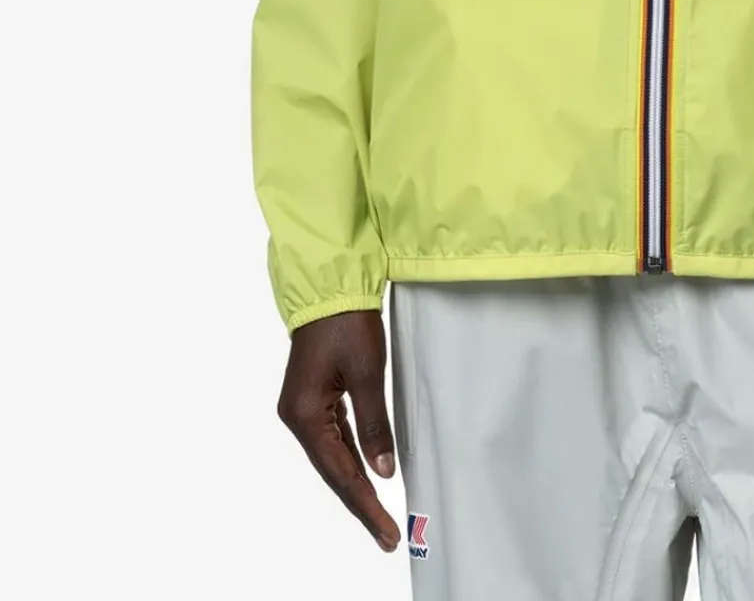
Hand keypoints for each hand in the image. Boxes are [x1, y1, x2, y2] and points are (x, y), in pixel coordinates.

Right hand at [277, 309, 400, 550]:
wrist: (330, 286)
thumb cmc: (347, 323)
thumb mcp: (366, 372)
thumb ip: (374, 423)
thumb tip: (383, 471)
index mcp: (304, 416)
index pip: (340, 473)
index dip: (364, 505)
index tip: (386, 531)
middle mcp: (297, 418)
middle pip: (333, 471)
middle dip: (361, 502)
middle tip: (387, 535)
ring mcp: (304, 409)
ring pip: (334, 456)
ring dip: (357, 482)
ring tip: (379, 513)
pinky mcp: (314, 398)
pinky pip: (335, 437)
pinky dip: (352, 456)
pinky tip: (368, 471)